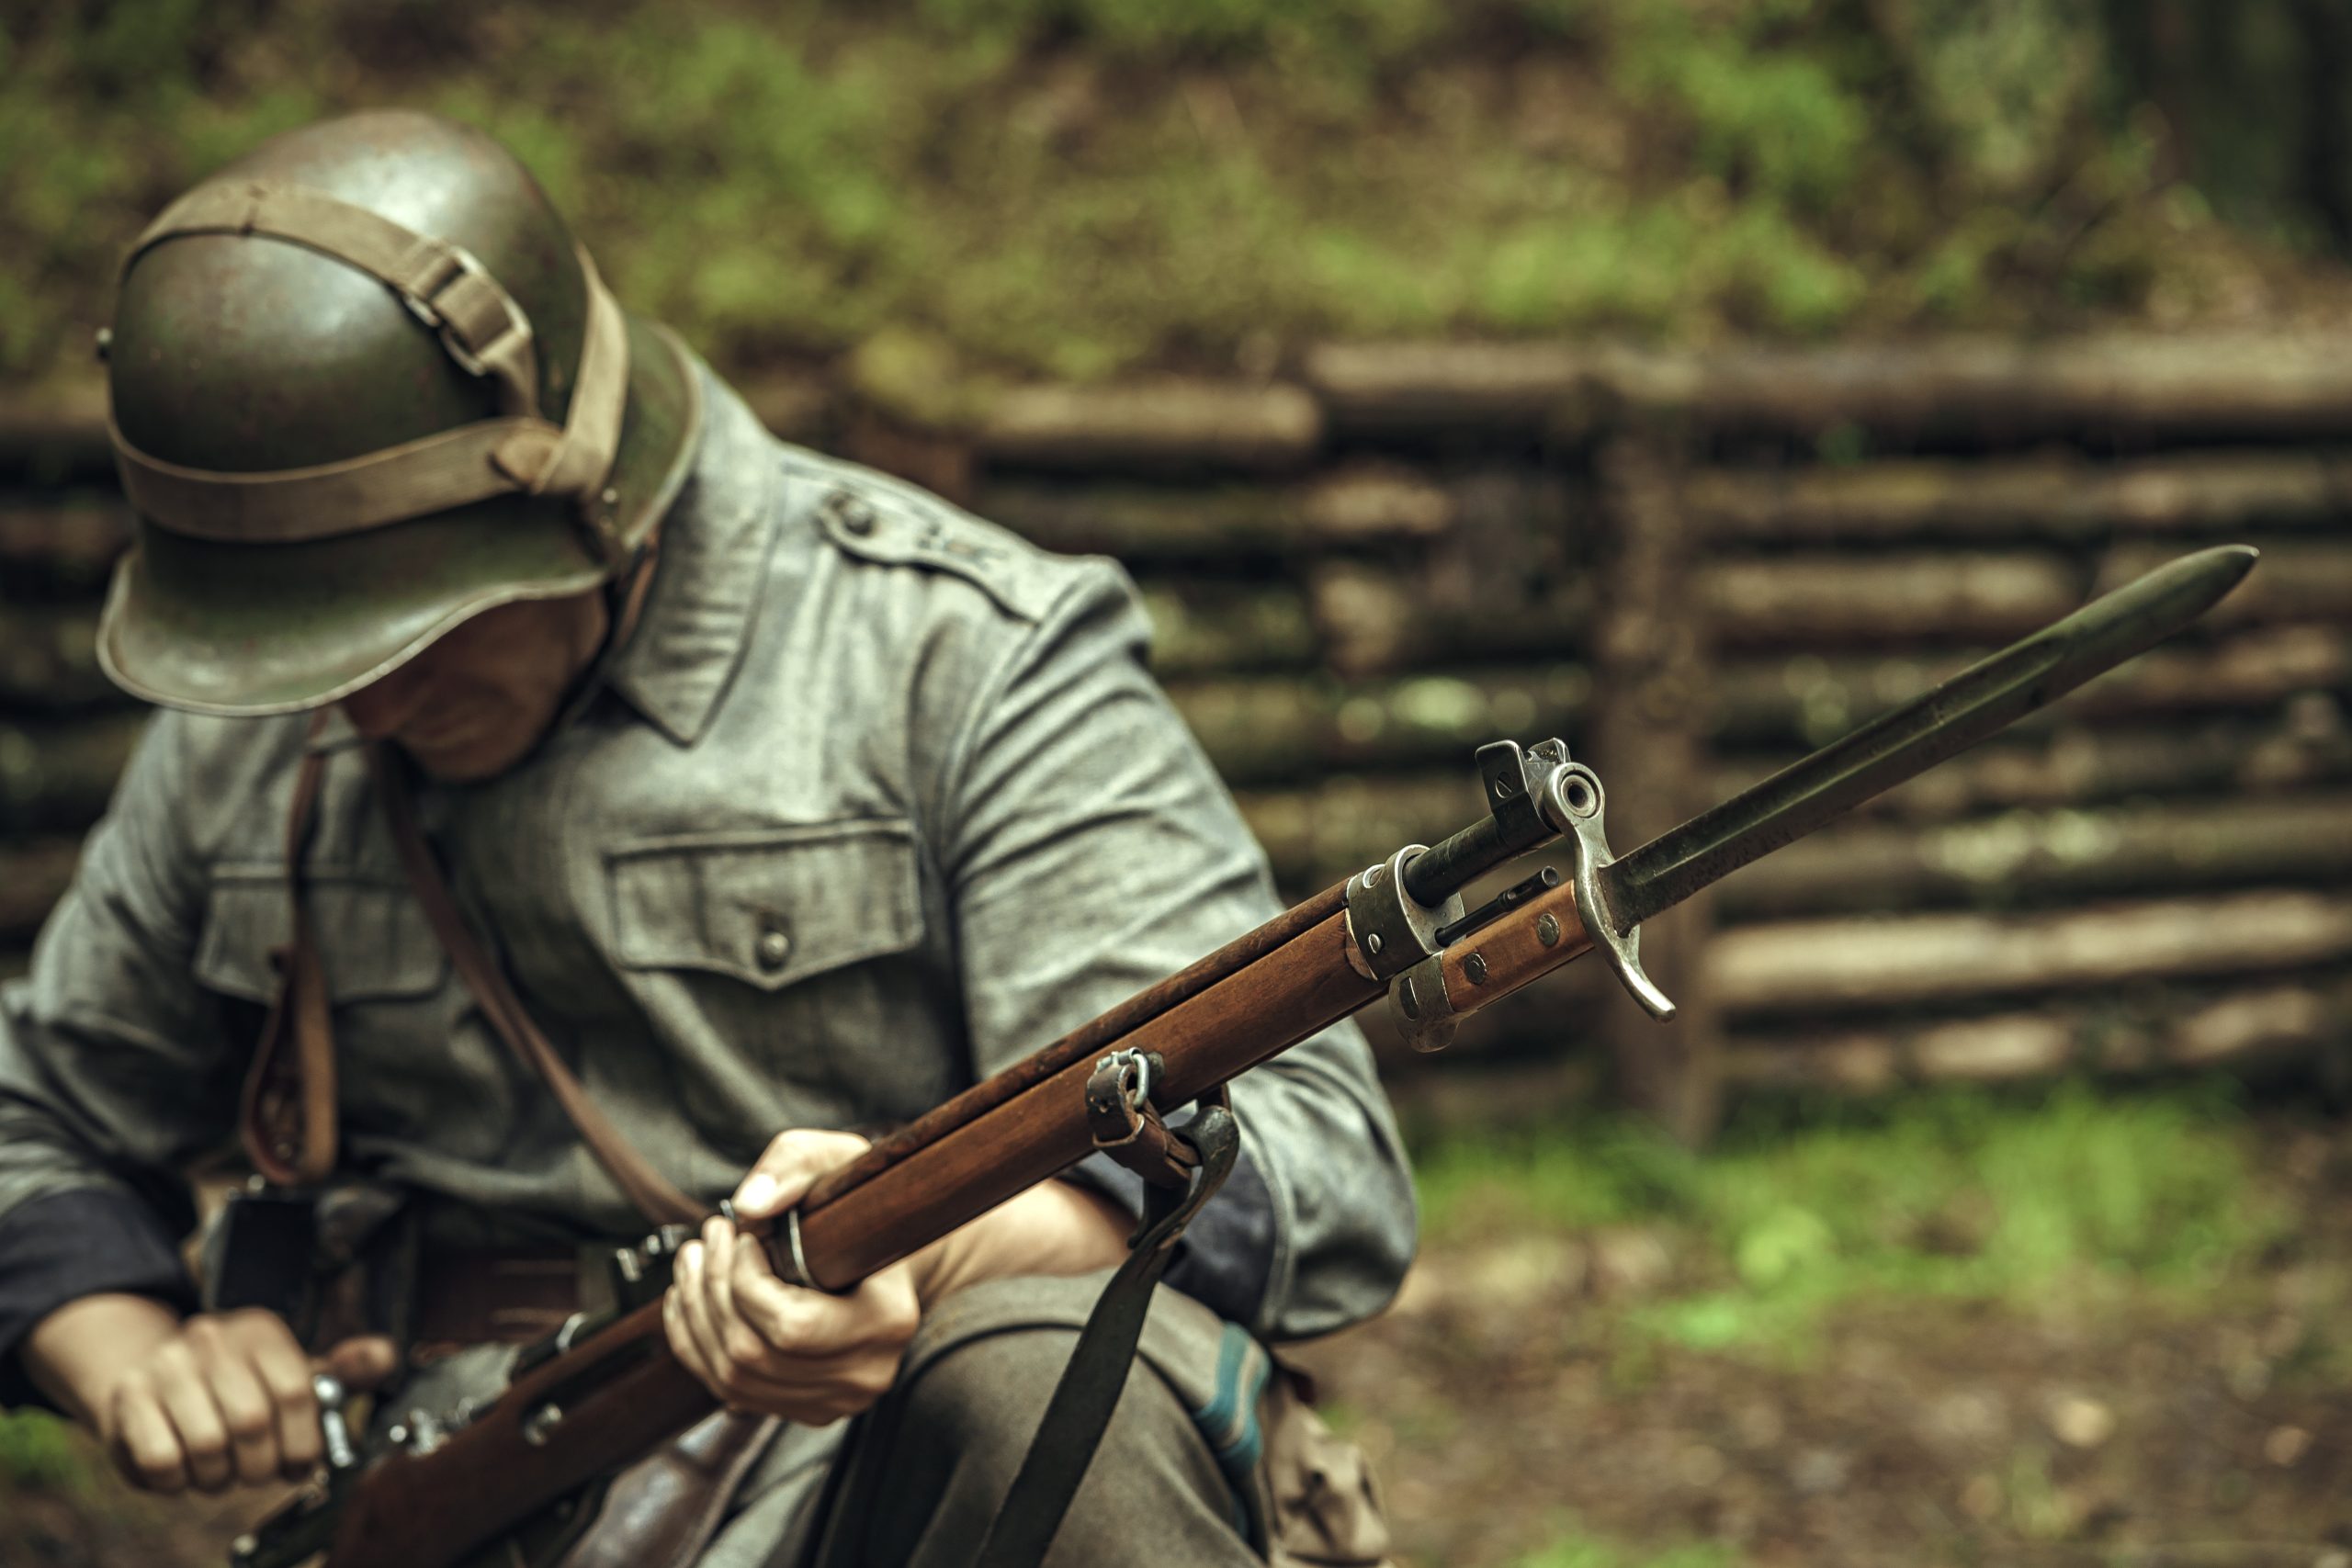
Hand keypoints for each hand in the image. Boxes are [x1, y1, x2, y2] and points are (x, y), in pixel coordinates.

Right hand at [30, 1295, 395, 1494]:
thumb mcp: (291, 1371)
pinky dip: (179, 1481)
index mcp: (260, 1330)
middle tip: (255, 1472)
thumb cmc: (235, 1386)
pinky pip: (163, 1461)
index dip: (304, 1443)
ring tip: (220, 1469)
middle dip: (260, 1466)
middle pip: (253, 1424)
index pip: (297, 1392)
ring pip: (207, 1448)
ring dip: (218, 1476)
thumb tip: (386, 1356)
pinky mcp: (128, 1401)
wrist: (148, 1376)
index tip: (299, 1464)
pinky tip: (184, 1469)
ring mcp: (165, 1367)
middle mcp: (211, 1338)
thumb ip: (342, 1371)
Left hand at [663, 1128, 920, 1422]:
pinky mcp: (804, 1408)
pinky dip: (696, 1343)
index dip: (746, 1280)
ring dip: (696, 1314)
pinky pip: (729, 1391)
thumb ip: (793, 1166)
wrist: (888, 1255)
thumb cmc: (863, 1205)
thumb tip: (749, 1205)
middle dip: (713, 1290)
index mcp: (888, 1320)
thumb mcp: (835, 1159)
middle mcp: (865, 1374)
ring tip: (694, 1261)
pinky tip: (691, 1299)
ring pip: (732, 1377)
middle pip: (751, 1355)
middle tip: (708, 1237)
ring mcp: (834, 1399)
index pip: (792, 1327)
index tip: (744, 1235)